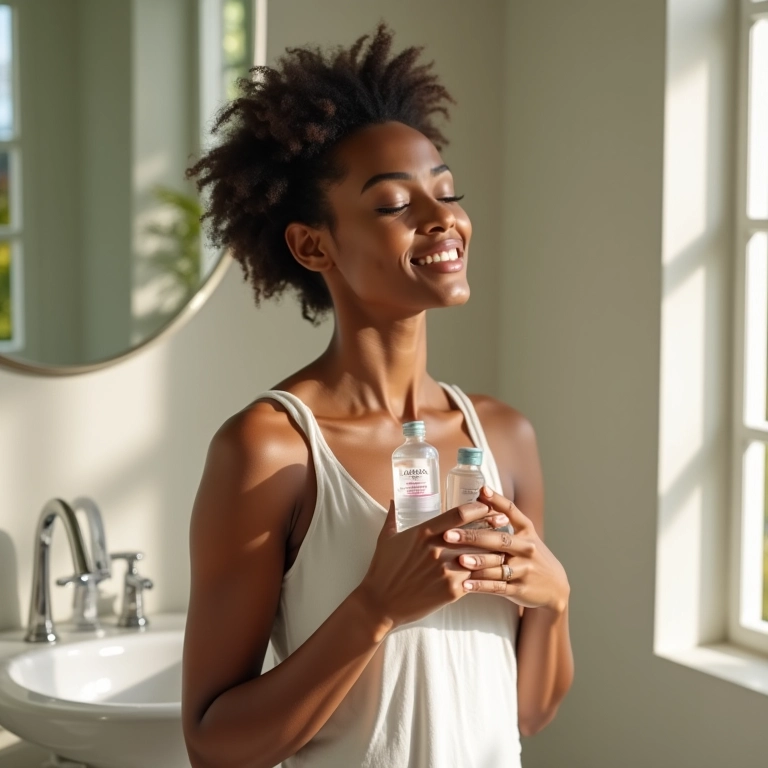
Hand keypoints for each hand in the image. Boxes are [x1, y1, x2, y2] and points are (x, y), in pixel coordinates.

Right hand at [355, 499, 501, 630]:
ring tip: (504, 547)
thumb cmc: (382, 569)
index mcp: (423, 532)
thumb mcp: (386, 538)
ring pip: (481, 557)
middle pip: (476, 533)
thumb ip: (393, 517)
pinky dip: (487, 574)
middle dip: (492, 526)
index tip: (487, 505)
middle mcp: (437, 549)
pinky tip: (495, 571)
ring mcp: (446, 570)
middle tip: (503, 523)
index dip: (478, 508)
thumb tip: (392, 499)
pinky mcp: (451, 591)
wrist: (380, 603)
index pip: (459, 514)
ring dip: (494, 551)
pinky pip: (477, 579)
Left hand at [443, 486, 569, 612]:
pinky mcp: (520, 589)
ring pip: (498, 566)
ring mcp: (524, 570)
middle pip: (499, 540)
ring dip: (477, 563)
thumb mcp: (524, 533)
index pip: (511, 511)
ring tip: (458, 560)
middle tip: (449, 535)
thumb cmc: (530, 555)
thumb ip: (504, 514)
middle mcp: (526, 548)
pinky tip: (464, 584)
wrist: (554, 586)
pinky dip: (480, 586)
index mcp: (526, 531)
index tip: (481, 491)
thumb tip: (481, 490)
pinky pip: (498, 587)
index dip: (497, 501)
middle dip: (473, 536)